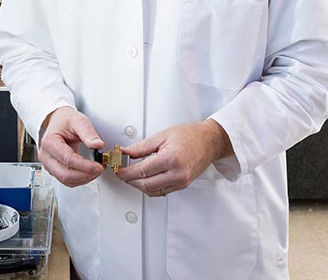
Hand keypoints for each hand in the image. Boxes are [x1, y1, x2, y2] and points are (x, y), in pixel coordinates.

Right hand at [38, 106, 104, 186]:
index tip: (98, 166)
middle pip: (65, 175)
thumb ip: (88, 133)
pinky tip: (89, 172)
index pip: (68, 159)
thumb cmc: (65, 121)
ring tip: (96, 170)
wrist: (58, 121)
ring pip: (66, 180)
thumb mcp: (78, 120)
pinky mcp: (54, 170)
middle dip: (85, 175)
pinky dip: (80, 179)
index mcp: (49, 142)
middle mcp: (46, 156)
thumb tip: (98, 145)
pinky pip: (67, 180)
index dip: (85, 166)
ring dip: (84, 179)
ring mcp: (48, 164)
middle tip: (99, 169)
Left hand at [116, 119, 233, 196]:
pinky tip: (145, 178)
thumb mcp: (162, 136)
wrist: (210, 141)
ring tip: (131, 174)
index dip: (126, 172)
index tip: (117, 169)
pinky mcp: (182, 185)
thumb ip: (141, 147)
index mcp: (171, 159)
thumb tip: (124, 152)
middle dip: (129, 180)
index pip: (141, 171)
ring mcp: (181, 182)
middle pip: (145, 184)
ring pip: (152, 191)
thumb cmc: (190, 135)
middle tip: (121, 172)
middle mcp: (177, 174)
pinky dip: (150, 187)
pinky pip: (161, 191)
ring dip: (138, 185)